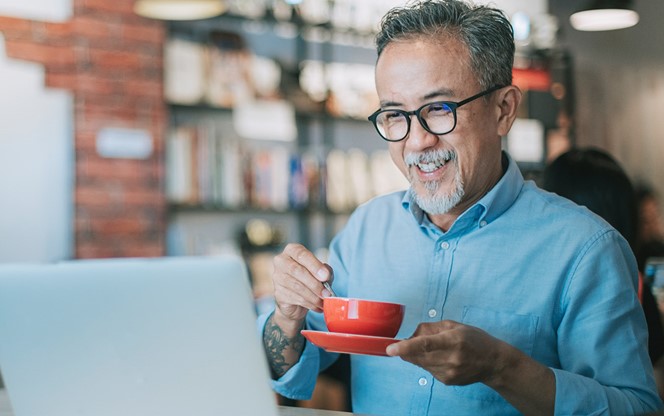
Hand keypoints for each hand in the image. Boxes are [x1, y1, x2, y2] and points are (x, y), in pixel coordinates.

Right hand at [271, 243, 332, 329]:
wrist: (296, 300)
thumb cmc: (310, 280)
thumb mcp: (321, 272)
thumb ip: (325, 271)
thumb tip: (326, 275)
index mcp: (292, 250)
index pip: (301, 254)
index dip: (314, 265)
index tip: (326, 276)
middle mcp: (281, 261)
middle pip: (297, 270)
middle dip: (315, 283)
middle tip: (327, 293)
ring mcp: (277, 277)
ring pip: (297, 286)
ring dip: (313, 296)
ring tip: (324, 301)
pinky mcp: (278, 293)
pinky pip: (295, 298)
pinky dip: (309, 303)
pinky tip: (317, 306)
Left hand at [386, 320, 506, 385]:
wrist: (493, 363)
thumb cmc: (474, 340)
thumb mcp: (454, 326)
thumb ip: (431, 328)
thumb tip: (411, 335)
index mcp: (453, 340)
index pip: (424, 345)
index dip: (405, 347)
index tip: (390, 349)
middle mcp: (450, 358)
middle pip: (418, 356)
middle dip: (407, 349)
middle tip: (411, 340)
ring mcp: (448, 372)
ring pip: (420, 363)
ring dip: (418, 355)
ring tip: (435, 348)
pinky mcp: (447, 381)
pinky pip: (427, 370)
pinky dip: (427, 362)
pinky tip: (441, 357)